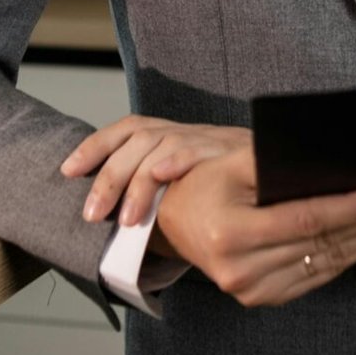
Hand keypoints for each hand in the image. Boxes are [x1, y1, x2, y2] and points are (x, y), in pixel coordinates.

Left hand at [61, 114, 249, 227]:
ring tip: (125, 220)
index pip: (125, 130)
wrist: (288, 170)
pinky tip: (163, 175)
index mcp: (171, 137)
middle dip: (107, 177)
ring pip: (159, 144)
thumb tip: (120, 223)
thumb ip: (163, 195)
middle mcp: (185, 131)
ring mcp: (207, 137)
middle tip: (91, 215)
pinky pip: (198, 147)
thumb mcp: (194, 185)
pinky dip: (177, 159)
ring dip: (136, 181)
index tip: (67, 170)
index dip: (94, 146)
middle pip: (135, 139)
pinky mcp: (231, 147)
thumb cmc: (235, 187)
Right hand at [154, 143, 355, 307]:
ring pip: (326, 263)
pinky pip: (316, 276)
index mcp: (231, 233)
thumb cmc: (204, 187)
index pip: (307, 220)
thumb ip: (275, 161)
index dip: (353, 208)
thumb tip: (332, 162)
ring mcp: (253, 290)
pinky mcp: (264, 298)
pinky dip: (347, 256)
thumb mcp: (232, 162)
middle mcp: (241, 270)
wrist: (175, 223)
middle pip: (323, 243)